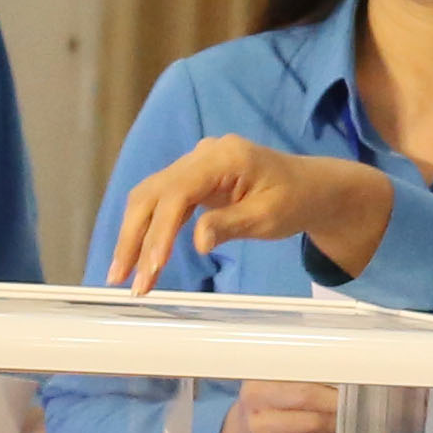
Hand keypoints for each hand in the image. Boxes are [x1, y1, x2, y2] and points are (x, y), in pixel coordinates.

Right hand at [105, 137, 394, 289]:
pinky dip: (149, 229)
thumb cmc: (295, 201)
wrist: (312, 188)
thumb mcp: (268, 217)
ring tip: (122, 275)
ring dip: (134, 235)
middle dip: (133, 236)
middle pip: (152, 192)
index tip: (151, 266)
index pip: (178, 191)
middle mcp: (202, 154)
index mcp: (223, 157)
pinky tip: (140, 257)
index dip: (160, 230)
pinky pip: (162, 201)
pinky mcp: (194, 179)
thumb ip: (231, 225)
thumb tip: (198, 242)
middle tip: (120, 278)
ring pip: (150, 197)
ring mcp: (196, 164)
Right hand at [225, 379, 339, 432]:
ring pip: (313, 422)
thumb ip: (300, 379)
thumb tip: (341, 376)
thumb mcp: (271, 387)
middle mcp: (255, 404)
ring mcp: (261, 431)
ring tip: (348, 416)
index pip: (299, 373)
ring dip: (337, 420)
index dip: (326, 376)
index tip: (347, 378)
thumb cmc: (262, 410)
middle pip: (307, 396)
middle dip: (335, 398)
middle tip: (352, 399)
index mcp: (257, 381)